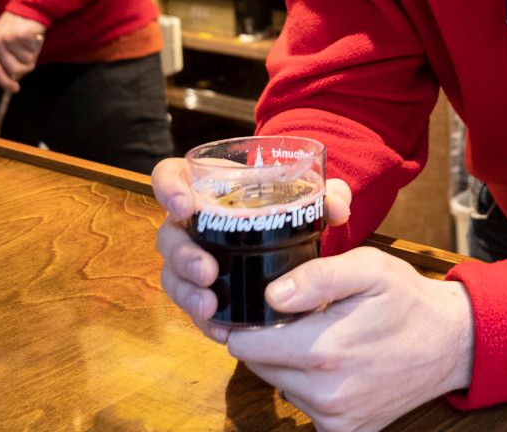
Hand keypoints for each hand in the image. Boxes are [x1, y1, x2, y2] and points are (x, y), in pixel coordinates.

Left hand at [0, 11, 47, 92]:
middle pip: (13, 70)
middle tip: (30, 57)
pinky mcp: (21, 35)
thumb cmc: (18, 29)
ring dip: (32, 56)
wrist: (29, 8)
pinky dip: (36, 47)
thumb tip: (14, 80)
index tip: (15, 88)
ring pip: (25, 62)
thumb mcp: (6, 43)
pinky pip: (33, 53)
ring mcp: (8, 38)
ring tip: (29, 44)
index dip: (4, 82)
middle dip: (25, 67)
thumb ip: (6, 60)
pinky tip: (33, 37)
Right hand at [151, 157, 351, 342]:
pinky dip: (203, 319)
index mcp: (209, 188)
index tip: (185, 207)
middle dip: (182, 255)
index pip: (170, 177)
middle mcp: (192, 223)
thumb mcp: (308, 198)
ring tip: (210, 306)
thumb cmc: (287, 210)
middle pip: (168, 234)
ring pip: (173, 274)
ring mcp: (192, 257)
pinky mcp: (200, 289)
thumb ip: (326, 195)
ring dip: (186, 292)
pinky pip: (191, 305)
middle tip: (208, 272)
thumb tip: (338, 208)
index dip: (168, 188)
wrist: (289, 244)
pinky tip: (220, 330)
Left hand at [226, 248, 475, 430]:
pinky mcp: (344, 431)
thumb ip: (317, 276)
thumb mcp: (368, 268)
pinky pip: (303, 405)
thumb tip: (271, 295)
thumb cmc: (407, 301)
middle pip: (259, 366)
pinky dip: (309, 385)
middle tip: (299, 317)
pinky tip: (335, 365)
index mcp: (325, 349)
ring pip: (280, 385)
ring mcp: (335, 418)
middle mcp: (326, 392)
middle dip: (268, 340)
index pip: (246, 345)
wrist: (450, 343)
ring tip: (324, 337)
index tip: (258, 307)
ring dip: (289, 362)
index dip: (245, 322)